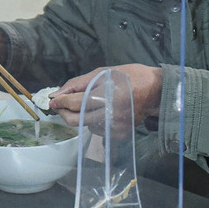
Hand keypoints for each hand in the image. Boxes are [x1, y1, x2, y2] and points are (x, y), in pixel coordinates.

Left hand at [47, 64, 162, 137]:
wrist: (155, 92)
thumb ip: (77, 84)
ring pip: (84, 126)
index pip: (75, 103)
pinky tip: (102, 111)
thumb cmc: (128, 77)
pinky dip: (93, 121)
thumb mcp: (102, 73)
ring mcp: (115, 127)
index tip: (53, 101)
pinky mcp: (118, 135)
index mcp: (107, 95)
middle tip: (61, 105)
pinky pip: (96, 130)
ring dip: (80, 116)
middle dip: (64, 112)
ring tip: (89, 104)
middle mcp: (110, 114)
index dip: (60, 102)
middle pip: (75, 120)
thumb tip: (56, 94)